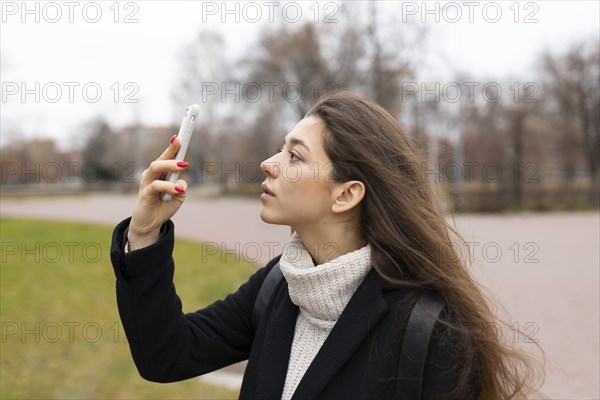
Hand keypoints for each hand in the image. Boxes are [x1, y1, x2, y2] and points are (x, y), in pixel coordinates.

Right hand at [128, 135, 188, 249]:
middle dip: (170, 149)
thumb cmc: (164, 206)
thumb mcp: (179, 197)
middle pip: (160, 158)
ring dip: (170, 164)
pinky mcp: (145, 194)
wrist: (150, 224)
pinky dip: (169, 186)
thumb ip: (182, 187)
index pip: (167, 156)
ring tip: (183, 165)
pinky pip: (156, 186)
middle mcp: (152, 175)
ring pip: (155, 167)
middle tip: (181, 143)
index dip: (173, 146)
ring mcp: (147, 183)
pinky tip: (178, 189)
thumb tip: (182, 181)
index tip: (181, 135)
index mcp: (161, 173)